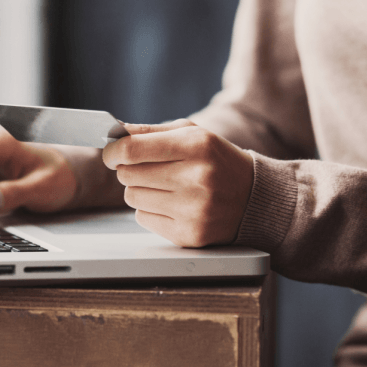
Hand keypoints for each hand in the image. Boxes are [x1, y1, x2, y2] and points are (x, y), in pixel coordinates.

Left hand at [102, 119, 253, 246]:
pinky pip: (142, 219)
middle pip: (127, 175)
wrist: (255, 198)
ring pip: (132, 198)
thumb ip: (151, 132)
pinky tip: (174, 205)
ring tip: (165, 187)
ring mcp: (194, 210)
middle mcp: (197, 178)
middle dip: (129, 170)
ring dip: (140, 191)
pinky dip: (150, 211)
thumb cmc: (216, 160)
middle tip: (146, 169)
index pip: (132, 149)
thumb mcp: (192, 134)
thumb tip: (114, 135)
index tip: (112, 153)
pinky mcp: (189, 235)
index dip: (113, 151)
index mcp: (197, 146)